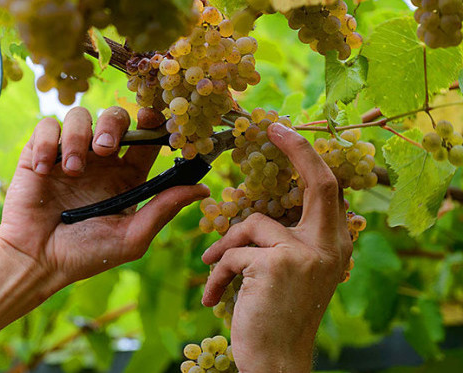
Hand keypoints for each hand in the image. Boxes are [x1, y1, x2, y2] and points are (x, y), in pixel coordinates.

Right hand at [0, 106, 208, 290]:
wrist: (38, 261)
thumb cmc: (87, 254)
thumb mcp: (132, 236)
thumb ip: (164, 208)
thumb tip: (203, 190)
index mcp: (128, 177)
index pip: (147, 140)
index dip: (155, 124)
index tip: (156, 120)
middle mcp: (102, 161)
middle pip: (116, 117)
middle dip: (114, 124)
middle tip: (106, 148)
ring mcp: (72, 155)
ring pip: (82, 116)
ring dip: (80, 137)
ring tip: (74, 170)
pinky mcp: (41, 153)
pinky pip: (48, 127)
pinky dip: (48, 142)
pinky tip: (47, 170)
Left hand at [201, 124, 352, 372]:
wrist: (277, 361)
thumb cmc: (279, 317)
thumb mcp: (293, 275)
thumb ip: (287, 243)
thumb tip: (260, 217)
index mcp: (333, 246)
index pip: (329, 191)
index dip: (309, 158)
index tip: (287, 132)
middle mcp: (329, 246)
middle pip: (318, 183)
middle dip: (296, 148)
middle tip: (273, 127)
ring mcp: (304, 254)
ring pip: (252, 225)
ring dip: (226, 248)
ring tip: (213, 270)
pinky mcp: (275, 265)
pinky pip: (232, 253)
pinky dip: (217, 273)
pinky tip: (213, 296)